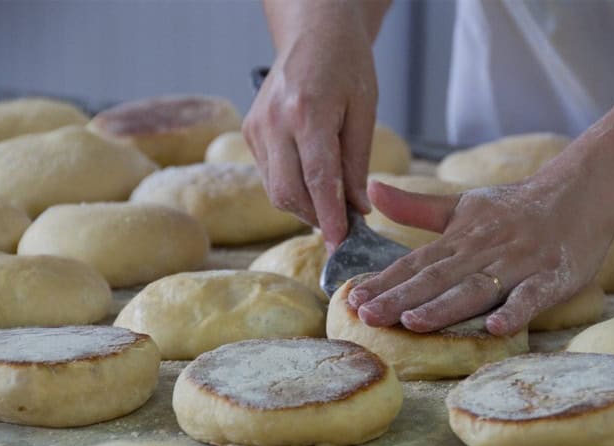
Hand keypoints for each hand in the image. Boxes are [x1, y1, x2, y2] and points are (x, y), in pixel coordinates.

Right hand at [243, 9, 377, 250]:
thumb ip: (357, 163)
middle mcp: (274, 122)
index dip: (330, 217)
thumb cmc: (345, 64)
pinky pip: (269, 175)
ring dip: (304, 206)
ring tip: (331, 204)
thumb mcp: (364, 109)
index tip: (341, 243)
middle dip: (316, 217)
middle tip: (344, 225)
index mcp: (307, 112)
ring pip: (276, 190)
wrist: (312, 34)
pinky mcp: (249, 132)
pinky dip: (291, 188)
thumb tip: (357, 208)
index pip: (318, 179)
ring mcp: (256, 128)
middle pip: (289, 192)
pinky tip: (311, 182)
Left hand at [347, 176, 613, 335]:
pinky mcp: (553, 276)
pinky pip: (533, 295)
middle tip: (367, 316)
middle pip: (437, 278)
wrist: (578, 191)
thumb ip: (416, 207)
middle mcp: (482, 250)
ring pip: (476, 288)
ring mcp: (518, 263)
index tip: (352, 298)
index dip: (384, 281)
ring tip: (413, 322)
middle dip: (400, 298)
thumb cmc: (514, 206)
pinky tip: (496, 328)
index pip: (415, 263)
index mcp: (459, 238)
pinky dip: (516, 310)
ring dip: (445, 306)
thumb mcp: (462, 203)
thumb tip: (371, 189)